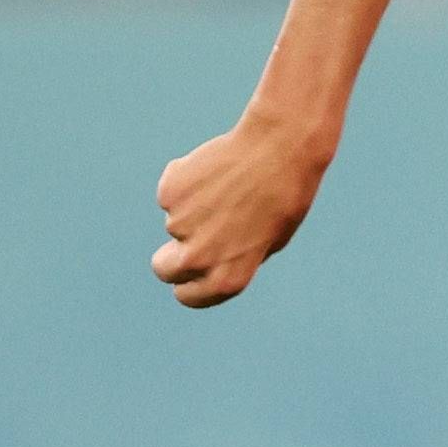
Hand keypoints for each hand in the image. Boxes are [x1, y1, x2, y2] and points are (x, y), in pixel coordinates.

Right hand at [151, 112, 332, 306]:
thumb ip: (233, 259)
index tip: (193, 272)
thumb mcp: (268, 241)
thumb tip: (207, 261)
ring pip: (174, 221)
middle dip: (170, 257)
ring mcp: (179, 225)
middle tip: (193, 234)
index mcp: (227, 279)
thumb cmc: (284, 197)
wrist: (279, 150)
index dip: (189, 283)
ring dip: (192, 209)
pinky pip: (172, 193)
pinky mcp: (169, 193)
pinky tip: (216, 170)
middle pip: (164, 268)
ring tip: (229, 188)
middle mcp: (199, 259)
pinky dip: (186, 183)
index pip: (188, 297)